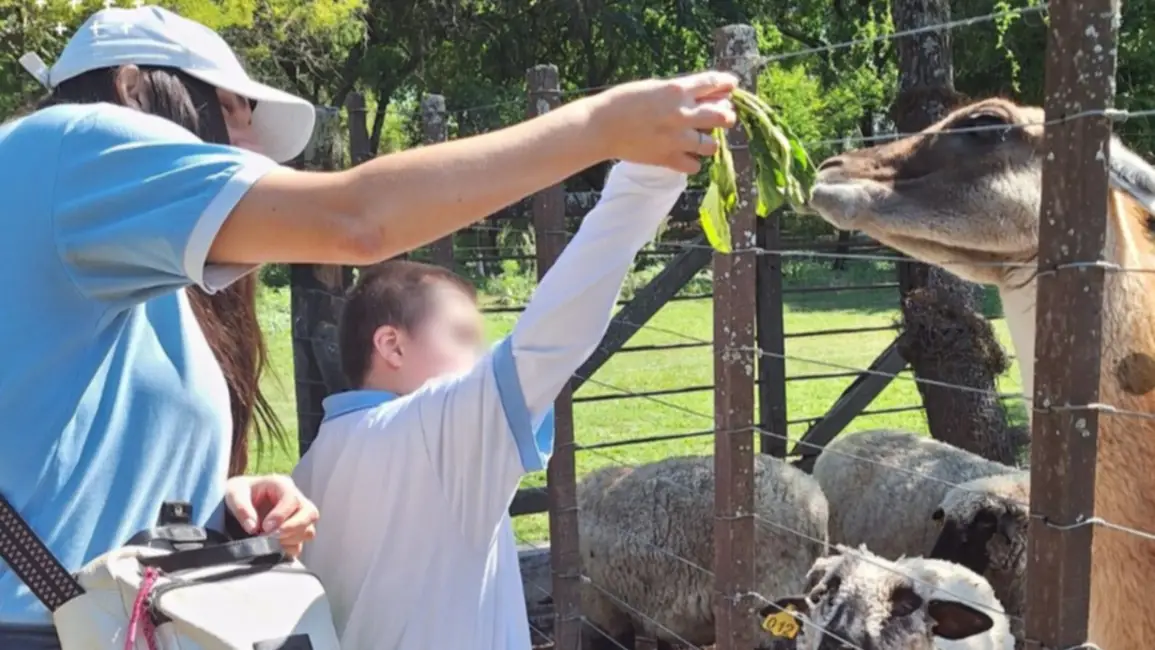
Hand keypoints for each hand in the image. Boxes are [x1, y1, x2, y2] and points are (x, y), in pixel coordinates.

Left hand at [224, 474, 318, 558]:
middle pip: (310, 514)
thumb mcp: (234, 493)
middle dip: (292, 528)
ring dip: (289, 539)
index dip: (281, 515)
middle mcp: (295, 500)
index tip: (265, 528)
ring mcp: (298, 517)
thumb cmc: (238, 493)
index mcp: (281, 485)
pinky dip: (287, 549)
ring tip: (268, 541)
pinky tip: (271, 547)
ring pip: (308, 531)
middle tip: (271, 536)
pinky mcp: (294, 533)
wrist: (238, 502)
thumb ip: (241, 508)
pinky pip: (300, 545)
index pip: (292, 499)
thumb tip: (252, 528)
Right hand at [585, 71, 738, 173]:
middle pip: (722, 115)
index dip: (727, 83)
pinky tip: (685, 156)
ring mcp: (676, 139)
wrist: (600, 127)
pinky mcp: (668, 159)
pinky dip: (693, 161)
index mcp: (677, 90)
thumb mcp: (653, 87)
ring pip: (712, 144)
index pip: (714, 83)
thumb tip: (703, 93)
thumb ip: (679, 90)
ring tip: (700, 139)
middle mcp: (681, 114)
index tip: (732, 85)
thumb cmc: (623, 102)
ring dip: (709, 141)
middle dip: (726, 115)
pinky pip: (694, 165)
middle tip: (721, 116)